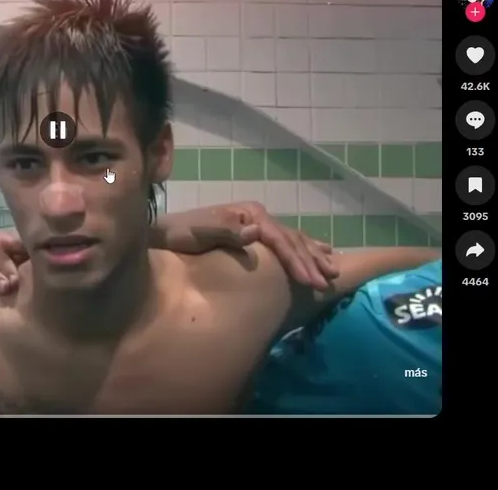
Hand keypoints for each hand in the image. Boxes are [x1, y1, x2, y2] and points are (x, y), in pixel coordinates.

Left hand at [155, 202, 337, 289]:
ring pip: (293, 240)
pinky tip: (321, 253)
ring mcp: (256, 225)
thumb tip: (257, 231)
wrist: (164, 234)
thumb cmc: (178, 236)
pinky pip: (286, 243)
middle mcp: (256, 216)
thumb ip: (225, 230)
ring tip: (333, 271)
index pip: (279, 238)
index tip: (309, 281)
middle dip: (310, 262)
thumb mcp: (195, 233)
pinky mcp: (254, 235)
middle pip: (290, 240)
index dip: (296, 260)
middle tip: (327, 283)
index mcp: (248, 214)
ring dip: (313, 255)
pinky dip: (305, 249)